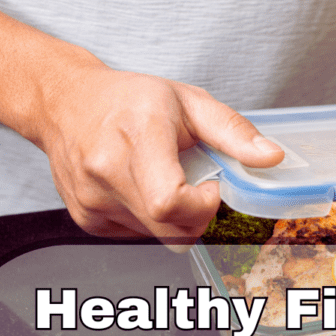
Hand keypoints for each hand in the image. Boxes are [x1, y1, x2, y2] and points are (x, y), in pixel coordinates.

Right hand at [33, 67, 283, 243]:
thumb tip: (271, 157)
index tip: (210, 186)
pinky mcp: (85, 218)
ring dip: (173, 217)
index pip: (170, 202)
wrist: (65, 102)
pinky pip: (136, 235)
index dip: (202, 206)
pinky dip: (150, 219)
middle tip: (195, 184)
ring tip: (163, 178)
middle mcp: (106, 171)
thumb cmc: (128, 99)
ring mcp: (91, 199)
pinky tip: (141, 187)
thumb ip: (233, 132)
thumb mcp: (188, 101)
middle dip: (197, 215)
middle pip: (169, 228)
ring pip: (155, 236)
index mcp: (137, 136)